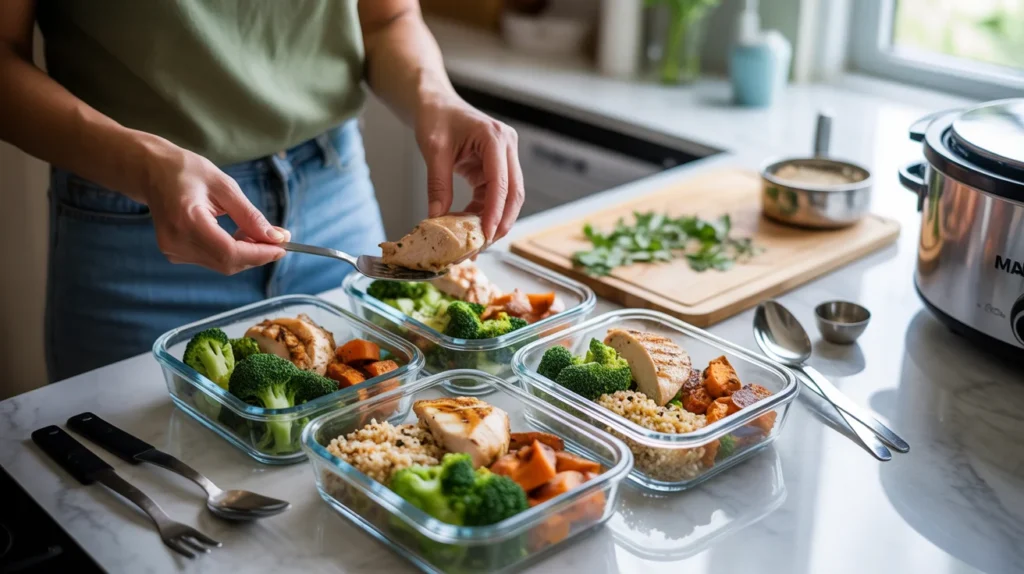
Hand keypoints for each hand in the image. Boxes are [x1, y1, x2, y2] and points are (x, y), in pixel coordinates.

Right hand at [134, 139, 288, 274]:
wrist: (150, 171)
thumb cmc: (186, 171)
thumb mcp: (224, 186)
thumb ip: (250, 215)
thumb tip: (276, 238)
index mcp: (186, 221)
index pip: (229, 252)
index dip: (259, 254)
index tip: (282, 247)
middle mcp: (176, 241)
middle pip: (227, 263)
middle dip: (257, 255)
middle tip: (277, 238)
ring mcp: (173, 250)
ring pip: (222, 265)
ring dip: (246, 254)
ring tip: (255, 232)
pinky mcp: (174, 253)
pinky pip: (212, 260)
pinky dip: (231, 253)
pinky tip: (237, 236)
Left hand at [416, 96, 523, 242]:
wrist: (436, 103)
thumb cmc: (436, 117)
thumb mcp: (433, 150)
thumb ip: (437, 185)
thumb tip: (437, 219)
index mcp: (494, 137)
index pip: (501, 182)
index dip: (495, 211)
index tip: (486, 234)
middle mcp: (506, 146)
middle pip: (514, 192)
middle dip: (502, 222)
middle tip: (485, 245)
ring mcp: (505, 156)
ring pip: (509, 197)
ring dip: (495, 220)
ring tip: (478, 241)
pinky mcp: (497, 166)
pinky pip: (496, 194)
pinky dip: (485, 212)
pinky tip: (471, 226)